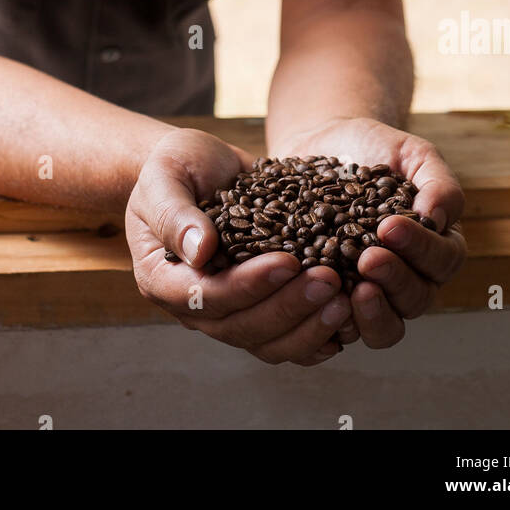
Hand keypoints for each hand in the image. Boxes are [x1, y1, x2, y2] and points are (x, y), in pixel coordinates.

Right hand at [126, 127, 356, 365]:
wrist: (199, 167)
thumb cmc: (176, 166)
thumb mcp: (165, 176)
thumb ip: (175, 213)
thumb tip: (200, 251)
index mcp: (162, 277)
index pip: (205, 296)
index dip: (247, 285)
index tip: (287, 262)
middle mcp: (194, 306)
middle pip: (241, 327)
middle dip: (288, 307)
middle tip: (329, 281)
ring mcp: (228, 312)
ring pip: (268, 342)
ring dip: (308, 327)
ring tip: (344, 301)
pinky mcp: (258, 307)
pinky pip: (287, 337)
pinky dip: (316, 335)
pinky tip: (346, 320)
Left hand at [273, 116, 466, 352]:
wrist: (323, 145)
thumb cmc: (375, 149)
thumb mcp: (412, 153)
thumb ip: (436, 182)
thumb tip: (438, 219)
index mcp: (436, 245)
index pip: (443, 260)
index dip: (420, 248)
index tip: (390, 226)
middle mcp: (409, 276)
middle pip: (416, 299)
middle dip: (395, 280)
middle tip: (369, 258)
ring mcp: (372, 292)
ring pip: (386, 327)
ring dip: (373, 314)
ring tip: (352, 289)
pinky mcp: (335, 300)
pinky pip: (341, 327)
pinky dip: (334, 321)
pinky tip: (320, 300)